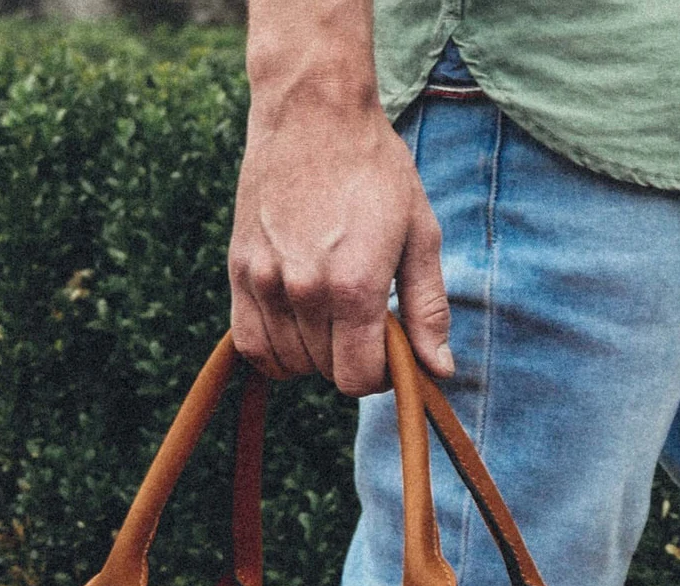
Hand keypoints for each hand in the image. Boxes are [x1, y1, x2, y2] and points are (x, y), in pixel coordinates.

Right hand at [230, 68, 451, 395]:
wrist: (313, 112)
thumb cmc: (377, 170)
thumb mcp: (420, 235)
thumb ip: (429, 310)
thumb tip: (440, 372)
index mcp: (354, 285)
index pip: (357, 379)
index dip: (379, 375)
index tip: (389, 347)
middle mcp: (304, 289)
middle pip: (325, 371)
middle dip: (351, 358)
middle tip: (363, 320)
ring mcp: (264, 281)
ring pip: (289, 363)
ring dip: (314, 354)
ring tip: (332, 315)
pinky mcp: (239, 270)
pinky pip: (250, 345)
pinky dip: (275, 351)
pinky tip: (297, 328)